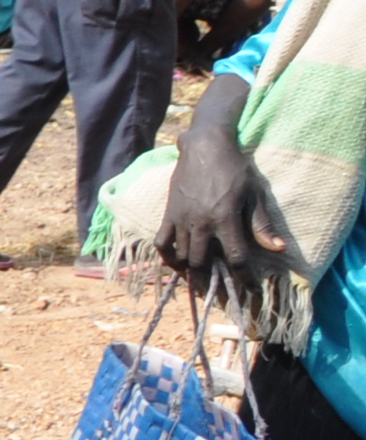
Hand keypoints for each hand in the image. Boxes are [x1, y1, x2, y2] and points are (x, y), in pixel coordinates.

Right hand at [162, 106, 290, 298]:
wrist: (204, 148)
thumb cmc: (235, 169)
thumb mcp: (254, 194)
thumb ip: (261, 224)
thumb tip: (278, 249)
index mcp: (225, 219)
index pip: (236, 258)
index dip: (245, 279)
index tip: (251, 291)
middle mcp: (201, 223)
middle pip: (202, 263)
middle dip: (213, 281)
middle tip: (222, 291)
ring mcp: (181, 219)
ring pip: (181, 256)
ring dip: (191, 272)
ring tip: (200, 280)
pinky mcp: (169, 214)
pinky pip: (162, 242)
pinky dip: (168, 257)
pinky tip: (176, 263)